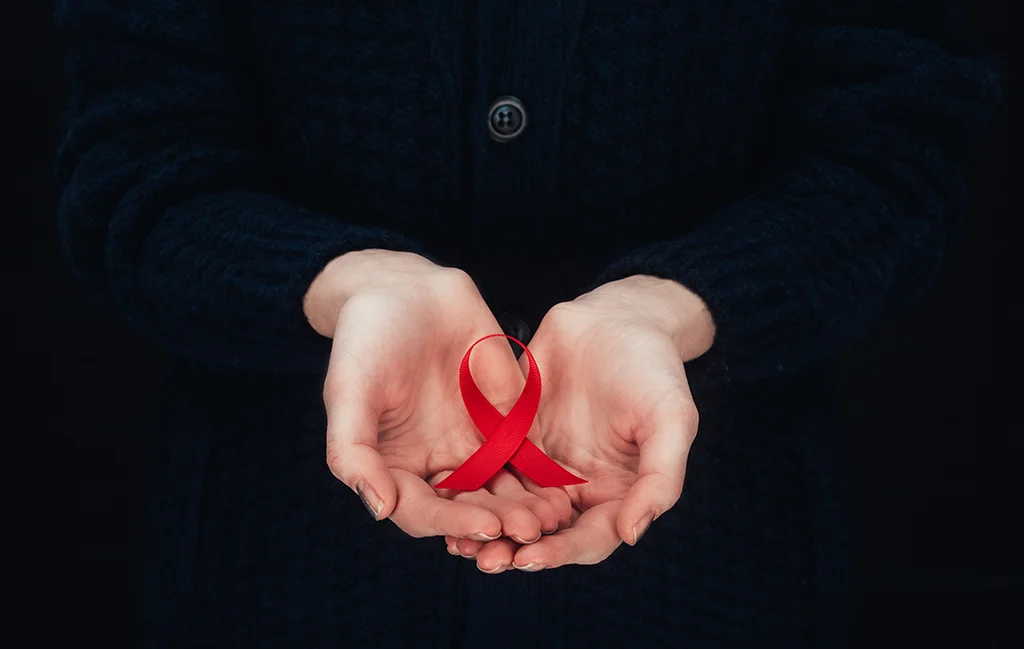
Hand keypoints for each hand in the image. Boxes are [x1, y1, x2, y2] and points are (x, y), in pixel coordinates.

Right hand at [304, 249, 571, 541]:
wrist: (408, 290)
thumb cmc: (367, 339)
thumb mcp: (349, 391)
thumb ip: (353, 451)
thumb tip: (378, 509)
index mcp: (395, 470)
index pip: (423, 513)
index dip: (453, 523)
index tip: (486, 526)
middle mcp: (436, 468)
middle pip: (470, 508)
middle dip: (499, 521)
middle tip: (530, 530)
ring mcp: (474, 447)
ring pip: (504, 489)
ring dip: (527, 507)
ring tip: (554, 516)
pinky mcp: (506, 424)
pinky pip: (529, 454)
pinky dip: (546, 474)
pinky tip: (568, 482)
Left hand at [447, 275, 713, 571]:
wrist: (616, 316)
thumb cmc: (653, 368)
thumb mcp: (671, 419)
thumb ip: (660, 478)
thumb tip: (633, 534)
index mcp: (616, 494)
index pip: (589, 538)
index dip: (560, 552)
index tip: (529, 558)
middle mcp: (577, 488)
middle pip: (544, 532)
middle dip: (514, 548)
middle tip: (484, 560)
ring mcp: (542, 464)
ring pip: (511, 506)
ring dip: (486, 526)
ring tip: (456, 541)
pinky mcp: (513, 438)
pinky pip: (489, 467)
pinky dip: (469, 485)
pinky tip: (443, 494)